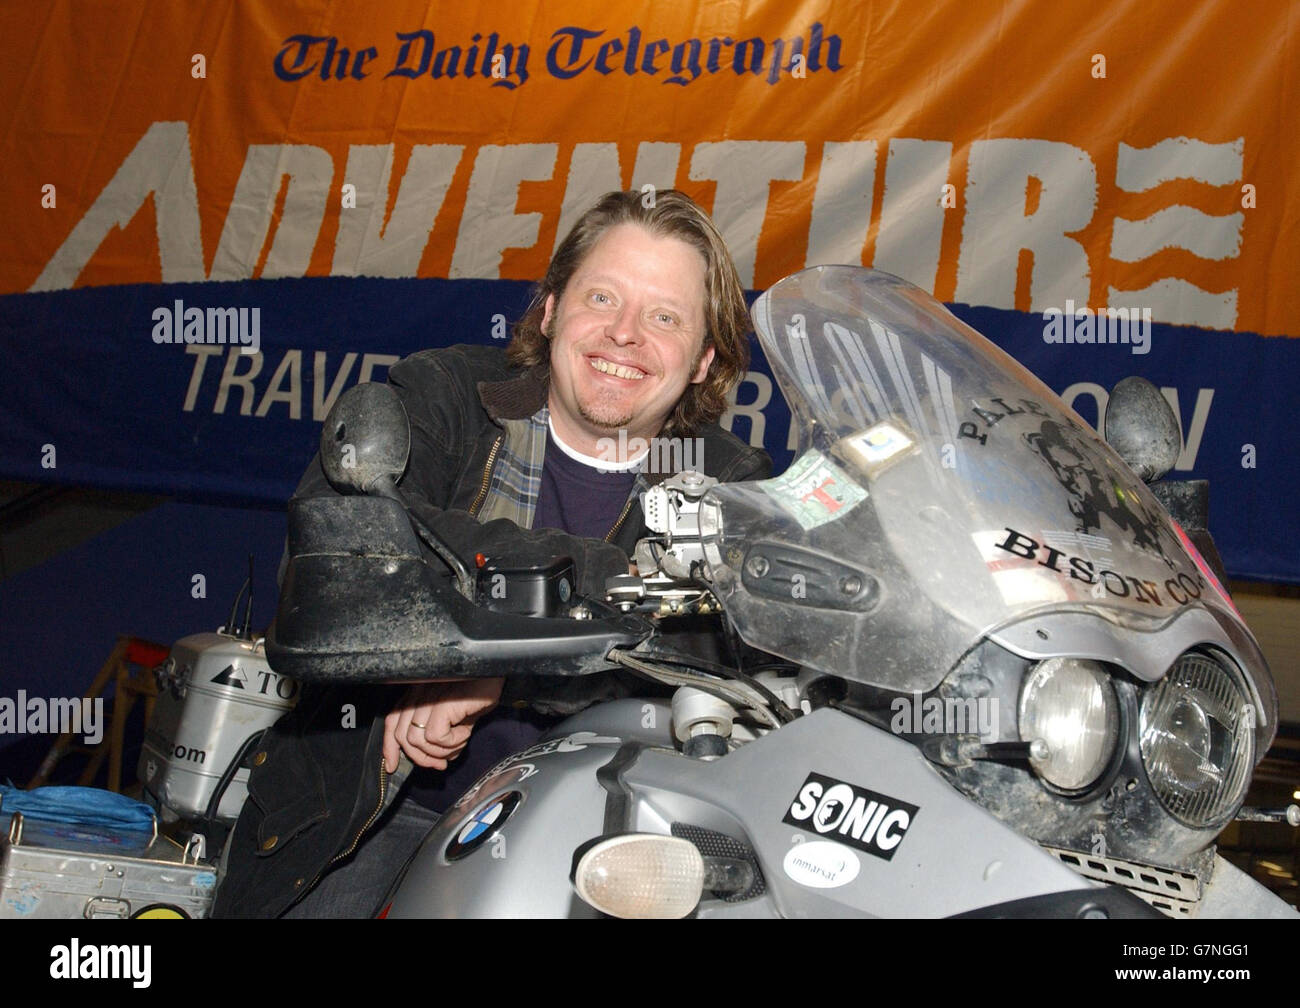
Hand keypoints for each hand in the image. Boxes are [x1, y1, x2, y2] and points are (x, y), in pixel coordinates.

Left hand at [383, 677, 504, 772]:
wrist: (498, 678)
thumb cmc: (477, 695)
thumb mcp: (452, 717)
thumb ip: (434, 734)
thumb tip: (429, 761)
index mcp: (417, 693)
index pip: (391, 722)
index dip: (389, 748)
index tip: (392, 766)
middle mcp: (419, 692)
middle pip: (402, 736)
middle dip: (420, 758)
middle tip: (440, 764)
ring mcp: (429, 697)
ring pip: (417, 740)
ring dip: (440, 751)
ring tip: (458, 743)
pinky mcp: (442, 704)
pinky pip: (435, 737)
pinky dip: (451, 743)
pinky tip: (464, 734)